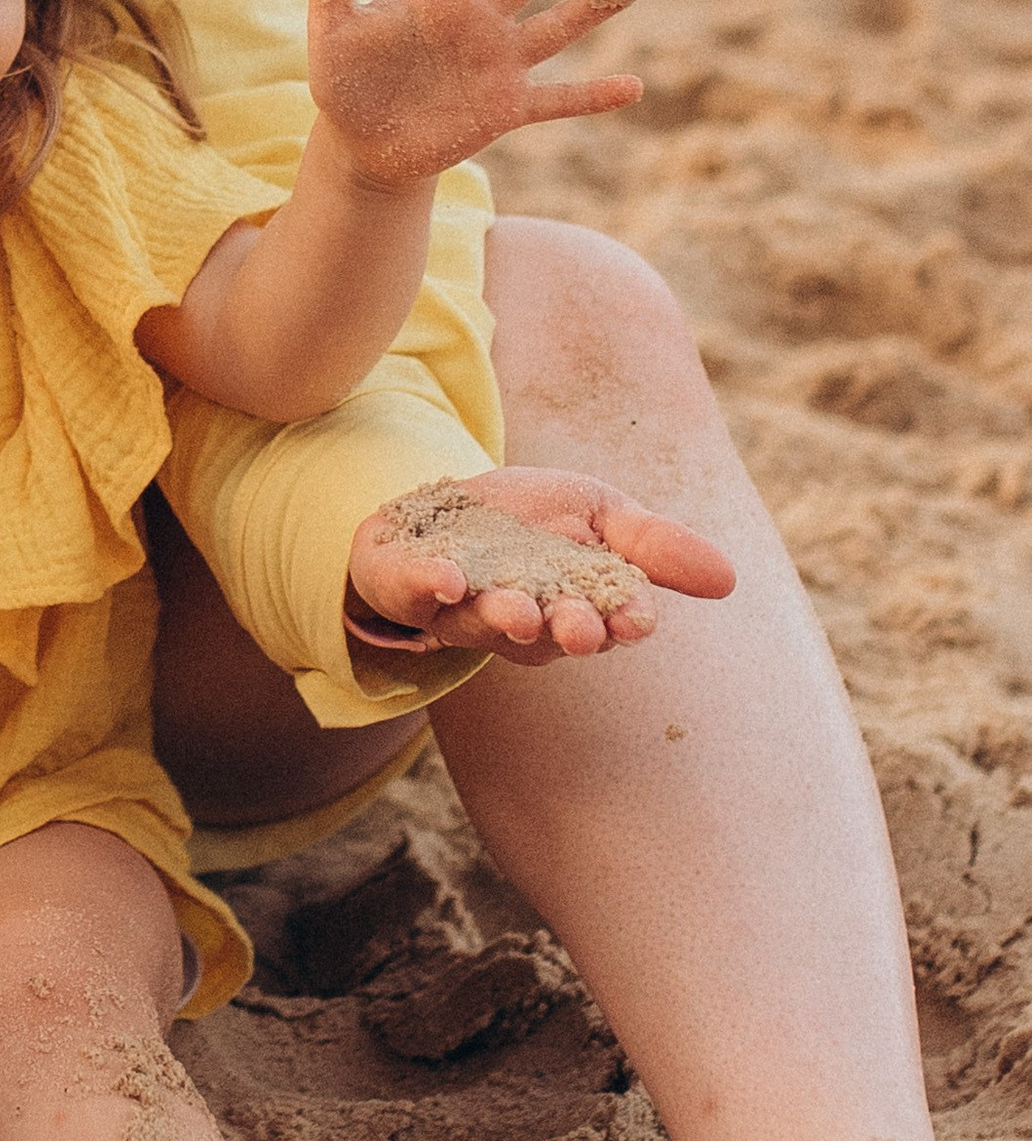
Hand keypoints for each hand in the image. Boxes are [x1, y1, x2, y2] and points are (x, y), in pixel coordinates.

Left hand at [301, 0, 647, 194]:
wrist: (361, 144)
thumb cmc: (344, 79)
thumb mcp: (330, 29)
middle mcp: (477, 21)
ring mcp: (497, 64)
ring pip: (557, 26)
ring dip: (598, 3)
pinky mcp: (505, 109)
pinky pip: (556, 100)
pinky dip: (592, 97)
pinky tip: (633, 87)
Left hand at [347, 467, 735, 666]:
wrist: (437, 507)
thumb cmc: (529, 520)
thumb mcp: (600, 513)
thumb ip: (654, 545)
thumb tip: (729, 579)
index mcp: (578, 603)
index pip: (611, 618)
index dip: (623, 618)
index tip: (635, 618)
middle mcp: (526, 617)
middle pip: (552, 633)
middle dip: (568, 629)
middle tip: (582, 628)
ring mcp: (465, 607)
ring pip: (488, 621)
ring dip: (506, 616)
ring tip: (519, 610)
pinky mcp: (412, 585)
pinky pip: (418, 591)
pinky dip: (430, 584)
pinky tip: (443, 578)